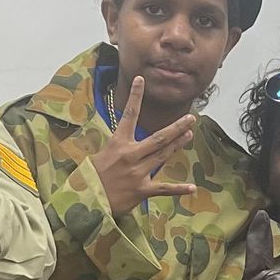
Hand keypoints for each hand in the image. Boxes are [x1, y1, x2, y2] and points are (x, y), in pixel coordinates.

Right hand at [93, 74, 199, 214]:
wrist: (86, 199)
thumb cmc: (90, 177)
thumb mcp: (100, 155)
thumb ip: (117, 148)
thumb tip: (126, 143)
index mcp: (118, 143)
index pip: (129, 115)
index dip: (136, 96)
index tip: (141, 80)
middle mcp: (130, 155)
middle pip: (158, 137)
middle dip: (176, 127)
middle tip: (190, 118)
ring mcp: (138, 172)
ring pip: (163, 155)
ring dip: (178, 145)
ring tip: (190, 134)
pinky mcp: (142, 190)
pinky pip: (164, 189)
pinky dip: (179, 189)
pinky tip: (192, 187)